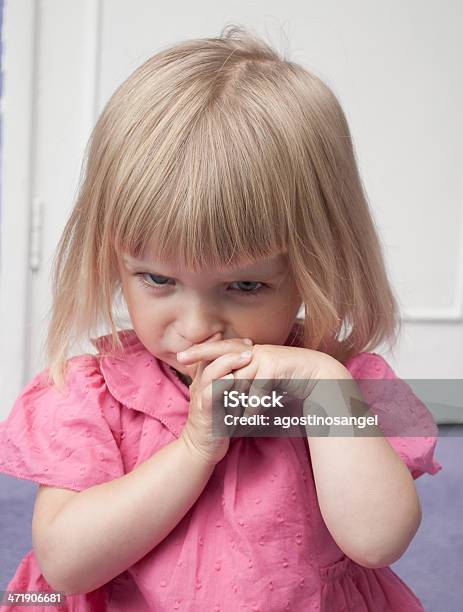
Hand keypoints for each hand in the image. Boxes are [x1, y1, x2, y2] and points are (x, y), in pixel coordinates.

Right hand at [178, 333, 254, 465]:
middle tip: (250, 345)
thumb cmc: (216, 421)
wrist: (201, 448)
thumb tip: (247, 368)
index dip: (230, 345)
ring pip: (211, 373)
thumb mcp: (222, 397)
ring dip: (229, 362)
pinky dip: (222, 385)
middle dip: (230, 348)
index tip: (248, 342)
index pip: (213, 353)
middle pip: (210, 357)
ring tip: (247, 356)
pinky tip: (234, 379)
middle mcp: (199, 384)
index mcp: (203, 379)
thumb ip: (229, 382)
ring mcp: (200, 397)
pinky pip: (211, 395)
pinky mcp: (204, 412)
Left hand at [178, 340, 347, 423]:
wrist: (320, 375)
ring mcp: (264, 357)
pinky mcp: (274, 367)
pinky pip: (257, 391)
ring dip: (232, 402)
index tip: (181, 357)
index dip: (200, 351)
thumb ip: (247, 379)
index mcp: (250, 353)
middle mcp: (254, 351)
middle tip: (184, 366)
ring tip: (221, 419)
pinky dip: (252, 409)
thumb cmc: (291, 378)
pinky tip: (247, 421)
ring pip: (239, 380)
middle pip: (223, 358)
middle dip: (203, 362)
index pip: (220, 350)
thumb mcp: (265, 377)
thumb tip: (229, 389)